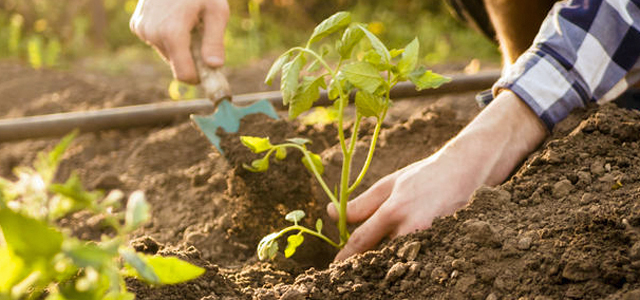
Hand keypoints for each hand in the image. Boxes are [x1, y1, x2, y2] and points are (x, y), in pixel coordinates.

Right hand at [130, 0, 228, 83]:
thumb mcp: (216, 11)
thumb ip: (215, 41)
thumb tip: (214, 66)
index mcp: (172, 33)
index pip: (184, 74)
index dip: (199, 77)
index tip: (211, 73)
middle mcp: (152, 34)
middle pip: (176, 64)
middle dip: (191, 57)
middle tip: (201, 34)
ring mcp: (141, 30)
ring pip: (167, 53)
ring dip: (180, 45)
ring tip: (188, 21)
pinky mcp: (136, 25)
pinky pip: (157, 42)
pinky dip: (168, 36)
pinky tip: (175, 17)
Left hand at [329, 90, 547, 259]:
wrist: (467, 170)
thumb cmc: (424, 176)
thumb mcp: (389, 184)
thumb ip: (361, 203)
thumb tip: (332, 213)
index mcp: (394, 210)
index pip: (362, 242)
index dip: (346, 257)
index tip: (336, 267)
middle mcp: (413, 229)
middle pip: (380, 259)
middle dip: (367, 265)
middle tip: (355, 270)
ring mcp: (432, 240)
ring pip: (401, 262)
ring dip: (388, 265)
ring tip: (378, 266)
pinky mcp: (447, 245)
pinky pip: (421, 260)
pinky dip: (409, 262)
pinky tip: (403, 260)